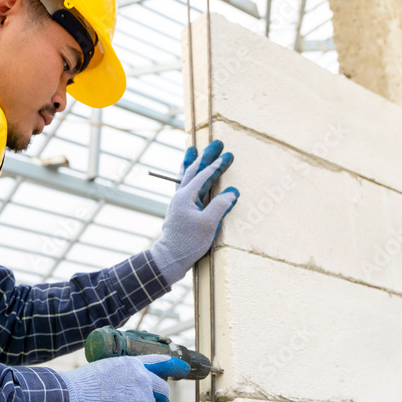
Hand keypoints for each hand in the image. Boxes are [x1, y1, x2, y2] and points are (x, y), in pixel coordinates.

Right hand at [61, 354, 189, 401]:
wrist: (68, 401)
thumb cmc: (76, 389)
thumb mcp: (101, 371)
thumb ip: (118, 377)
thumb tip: (121, 392)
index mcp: (131, 365)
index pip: (159, 361)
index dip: (174, 365)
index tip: (184, 368)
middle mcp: (142, 379)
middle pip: (164, 392)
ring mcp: (142, 399)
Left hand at [150, 140, 238, 285]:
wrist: (169, 258)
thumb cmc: (189, 242)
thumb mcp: (209, 225)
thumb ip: (220, 206)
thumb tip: (232, 192)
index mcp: (186, 196)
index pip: (204, 175)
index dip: (217, 164)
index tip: (228, 154)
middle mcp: (180, 196)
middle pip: (194, 170)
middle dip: (205, 156)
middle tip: (216, 143)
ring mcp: (178, 203)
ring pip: (186, 176)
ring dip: (193, 162)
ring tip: (193, 150)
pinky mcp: (179, 210)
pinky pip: (184, 187)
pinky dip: (188, 177)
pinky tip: (190, 176)